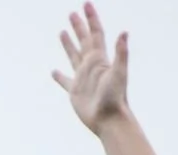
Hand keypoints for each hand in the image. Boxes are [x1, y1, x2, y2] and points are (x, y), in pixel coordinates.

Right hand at [52, 4, 131, 135]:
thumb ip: (121, 53)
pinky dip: (59, 76)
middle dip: (79, 26)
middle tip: (72, 13)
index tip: (85, 5)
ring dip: (69, 44)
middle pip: (83, 41)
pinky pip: (65, 81)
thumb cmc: (115, 98)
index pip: (95, 34)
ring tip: (62, 32)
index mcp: (99, 59)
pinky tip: (53, 72)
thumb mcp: (118, 73)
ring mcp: (82, 78)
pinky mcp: (75, 92)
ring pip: (73, 56)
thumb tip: (124, 32)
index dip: (91, 19)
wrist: (110, 120)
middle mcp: (91, 66)